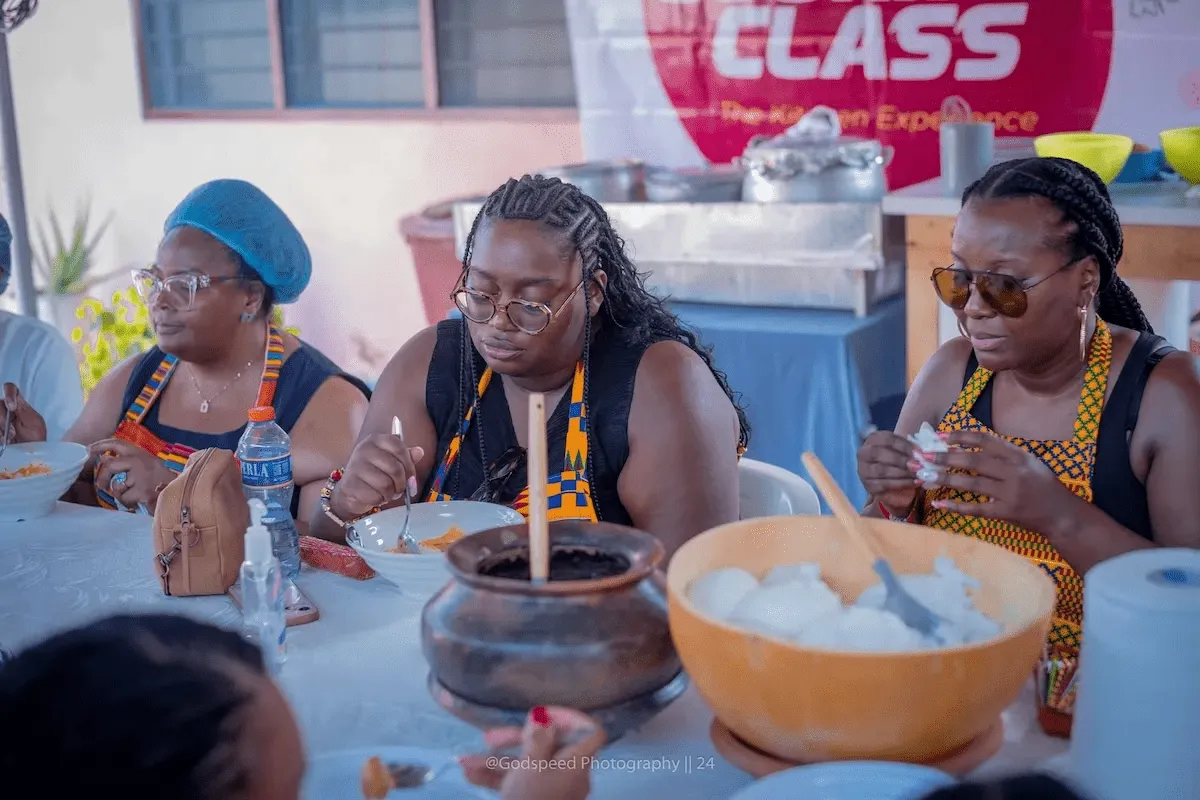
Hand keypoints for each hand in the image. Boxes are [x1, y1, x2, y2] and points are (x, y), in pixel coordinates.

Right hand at [2, 383, 47, 443]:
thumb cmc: (35, 440)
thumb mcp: (34, 424)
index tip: (11, 407)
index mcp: (18, 405)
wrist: (29, 455)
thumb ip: (24, 410)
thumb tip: (11, 403)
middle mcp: (5, 409)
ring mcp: (0, 419)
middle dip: (2, 418)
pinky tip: (3, 440)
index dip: (9, 393)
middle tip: (11, 431)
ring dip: (0, 427)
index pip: (11, 388)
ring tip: (8, 438)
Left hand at [89, 439, 176, 511]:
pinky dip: (128, 502)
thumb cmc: (162, 480)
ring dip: (119, 494)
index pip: (117, 443)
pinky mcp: (142, 491)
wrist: (181, 493)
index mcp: (141, 454)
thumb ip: (127, 462)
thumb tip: (104, 458)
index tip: (88, 449)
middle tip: (102, 486)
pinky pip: (124, 498)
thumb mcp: (146, 466)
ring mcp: (141, 477)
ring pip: (116, 485)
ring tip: (129, 496)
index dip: (101, 445)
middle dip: (103, 477)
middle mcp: (140, 462)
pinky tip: (137, 502)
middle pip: (110, 465)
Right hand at [331, 429, 424, 521]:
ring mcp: (355, 467)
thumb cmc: (374, 475)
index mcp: (375, 440)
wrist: (350, 492)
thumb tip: (420, 451)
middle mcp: (364, 450)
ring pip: (386, 484)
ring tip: (386, 492)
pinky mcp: (351, 485)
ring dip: (390, 493)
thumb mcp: (391, 462)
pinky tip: (375, 497)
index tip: (410, 474)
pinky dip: (380, 500)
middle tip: (398, 488)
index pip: (398, 446)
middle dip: (401, 483)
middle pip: (395, 468)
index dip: (409, 463)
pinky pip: (376, 496)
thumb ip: (406, 457)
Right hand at [459, 706, 605, 799]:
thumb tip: (543, 714)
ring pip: (526, 765)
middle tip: (488, 738)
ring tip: (465, 761)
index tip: (543, 714)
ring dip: (495, 760)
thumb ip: (537, 737)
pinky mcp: (536, 799)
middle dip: (514, 739)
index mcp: (576, 761)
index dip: (570, 718)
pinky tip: (470, 775)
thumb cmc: (533, 798)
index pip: (589, 732)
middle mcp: (569, 773)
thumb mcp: (531, 765)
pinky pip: (519, 781)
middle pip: (548, 745)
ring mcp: (552, 788)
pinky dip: (497, 777)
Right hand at [857, 430, 924, 515]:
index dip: (904, 445)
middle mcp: (864, 453)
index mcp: (873, 439)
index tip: (920, 452)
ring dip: (903, 473)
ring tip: (919, 474)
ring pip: (882, 470)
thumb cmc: (900, 460)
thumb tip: (926, 450)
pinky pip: (884, 484)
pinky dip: (902, 484)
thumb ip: (912, 448)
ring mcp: (863, 470)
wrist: (892, 480)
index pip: (887, 439)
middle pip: (880, 454)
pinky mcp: (868, 485)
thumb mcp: (904, 450)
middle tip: (918, 465)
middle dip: (901, 460)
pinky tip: (915, 483)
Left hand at [924, 430, 1075, 532]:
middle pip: (975, 461)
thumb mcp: (1029, 462)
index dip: (961, 436)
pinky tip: (939, 503)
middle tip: (924, 456)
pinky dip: (957, 506)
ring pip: (972, 484)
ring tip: (925, 476)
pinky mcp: (1006, 513)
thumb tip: (967, 443)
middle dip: (946, 457)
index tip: (941, 436)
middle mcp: (1014, 472)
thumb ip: (1003, 453)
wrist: (1062, 514)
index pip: (986, 441)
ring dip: (946, 479)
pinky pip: (977, 509)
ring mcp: (1010, 494)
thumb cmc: (1042, 485)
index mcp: (1019, 456)